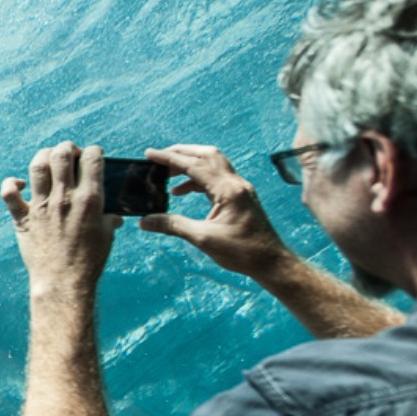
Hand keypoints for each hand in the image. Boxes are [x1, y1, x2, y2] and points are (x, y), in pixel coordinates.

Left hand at [1, 142, 120, 299]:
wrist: (63, 282)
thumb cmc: (89, 261)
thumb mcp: (107, 235)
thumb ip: (110, 218)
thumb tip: (115, 215)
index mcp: (89, 200)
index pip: (92, 158)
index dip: (94, 151)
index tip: (93, 156)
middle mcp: (64, 198)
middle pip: (62, 154)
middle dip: (68, 148)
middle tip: (70, 155)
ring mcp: (41, 206)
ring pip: (37, 165)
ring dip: (43, 156)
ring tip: (48, 161)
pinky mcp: (23, 218)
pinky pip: (9, 193)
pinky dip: (11, 184)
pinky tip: (19, 184)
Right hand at [140, 144, 289, 279]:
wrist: (270, 262)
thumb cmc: (242, 252)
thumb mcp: (203, 239)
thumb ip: (173, 226)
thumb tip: (145, 221)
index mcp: (228, 190)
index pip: (194, 165)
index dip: (169, 159)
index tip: (150, 154)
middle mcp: (236, 184)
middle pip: (207, 155)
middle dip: (181, 153)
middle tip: (159, 157)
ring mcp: (240, 188)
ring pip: (213, 163)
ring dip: (190, 164)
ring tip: (167, 175)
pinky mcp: (240, 196)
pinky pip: (216, 178)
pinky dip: (197, 178)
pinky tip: (183, 191)